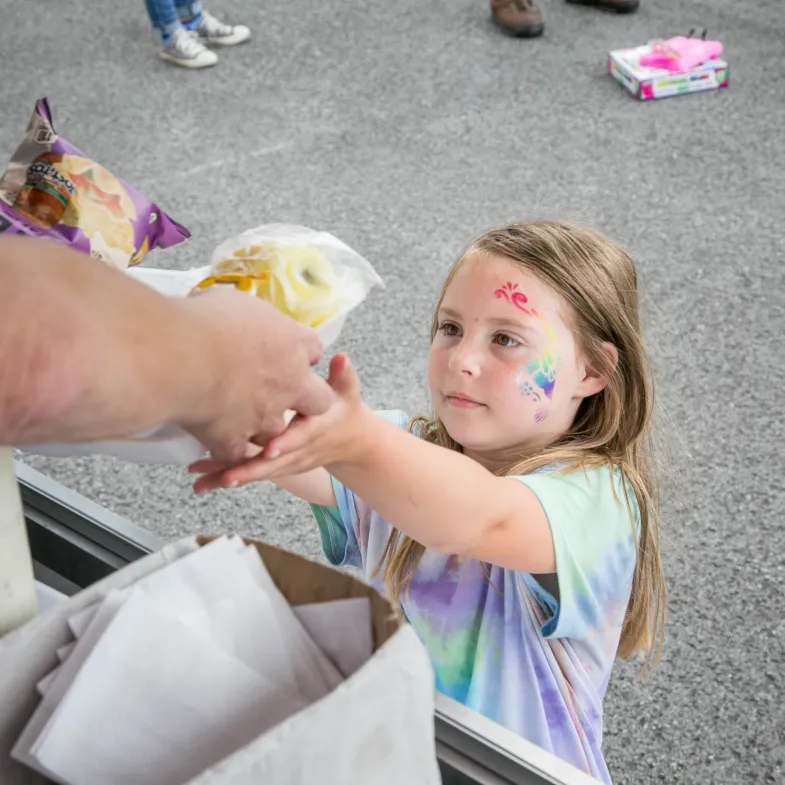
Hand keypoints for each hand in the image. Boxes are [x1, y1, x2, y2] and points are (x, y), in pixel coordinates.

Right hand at [176, 289, 336, 462]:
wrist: (178, 358)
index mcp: (291, 345)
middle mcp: (288, 385)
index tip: (284, 352)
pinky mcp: (235, 442)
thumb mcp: (234, 302)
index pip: (312, 350)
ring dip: (260, 429)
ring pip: (277, 434)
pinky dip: (223, 449)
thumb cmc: (205, 321)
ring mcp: (264, 418)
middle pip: (318, 401)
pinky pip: (235, 454)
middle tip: (279, 394)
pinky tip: (210, 440)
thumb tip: (235, 315)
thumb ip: (246, 317)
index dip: (298, 353)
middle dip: (304, 400)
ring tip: (236, 419)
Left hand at [188, 353, 368, 492]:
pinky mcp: (272, 465)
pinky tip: (199, 479)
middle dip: (250, 470)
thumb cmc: (343, 411)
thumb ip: (343, 375)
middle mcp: (298, 451)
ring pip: (256, 471)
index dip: (286, 444)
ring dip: (228, 476)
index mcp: (314, 431)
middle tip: (227, 476)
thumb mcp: (348, 392)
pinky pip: (246, 471)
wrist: (349, 442)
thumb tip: (341, 357)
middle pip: (273, 464)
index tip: (271, 448)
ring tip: (201, 480)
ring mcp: (285, 461)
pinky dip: (222, 475)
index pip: (301, 439)